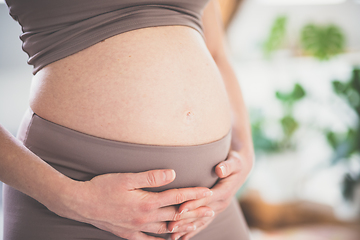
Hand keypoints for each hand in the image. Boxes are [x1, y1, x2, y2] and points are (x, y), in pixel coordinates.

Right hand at [55, 169, 212, 239]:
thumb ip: (151, 177)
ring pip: (167, 231)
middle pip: (176, 216)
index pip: (177, 197)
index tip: (208, 192)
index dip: (194, 194)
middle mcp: (145, 218)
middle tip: (212, 211)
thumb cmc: (103, 187)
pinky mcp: (129, 234)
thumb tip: (173, 173)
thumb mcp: (126, 178)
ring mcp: (137, 229)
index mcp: (147, 202)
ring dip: (183, 227)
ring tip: (197, 225)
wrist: (80, 203)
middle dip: (195, 213)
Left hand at [169, 151, 252, 239]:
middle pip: (201, 214)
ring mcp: (218, 209)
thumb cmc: (234, 162)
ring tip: (172, 236)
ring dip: (187, 229)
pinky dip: (192, 230)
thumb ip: (227, 166)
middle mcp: (221, 203)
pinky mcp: (214, 211)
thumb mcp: (234, 162)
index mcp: (225, 191)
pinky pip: (203, 223)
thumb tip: (220, 169)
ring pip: (201, 221)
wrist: (241, 169)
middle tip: (170, 226)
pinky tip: (181, 237)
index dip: (194, 204)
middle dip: (186, 221)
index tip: (180, 209)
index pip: (207, 200)